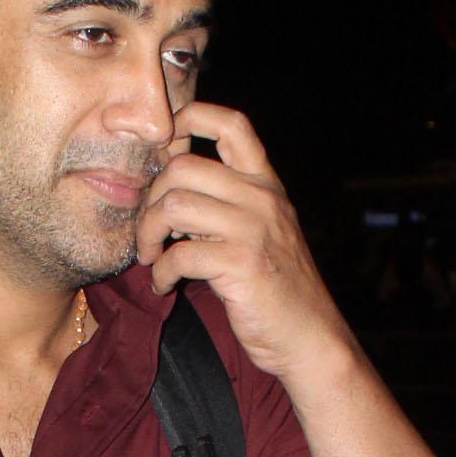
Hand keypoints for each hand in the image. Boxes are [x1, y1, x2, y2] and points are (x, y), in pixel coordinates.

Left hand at [135, 104, 352, 385]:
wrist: (309, 337)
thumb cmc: (277, 289)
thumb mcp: (262, 231)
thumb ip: (227, 203)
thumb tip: (169, 186)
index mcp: (265, 184)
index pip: (231, 123)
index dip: (190, 120)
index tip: (164, 149)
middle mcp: (261, 197)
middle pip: (182, 167)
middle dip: (150, 200)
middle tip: (146, 232)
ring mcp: (253, 229)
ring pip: (174, 206)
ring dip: (147, 234)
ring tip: (149, 257)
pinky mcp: (241, 264)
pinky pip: (178, 254)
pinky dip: (159, 272)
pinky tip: (163, 285)